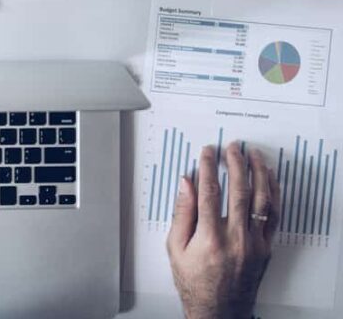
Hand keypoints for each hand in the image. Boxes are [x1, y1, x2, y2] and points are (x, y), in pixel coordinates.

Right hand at [167, 143, 279, 318]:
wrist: (218, 311)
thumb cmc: (194, 281)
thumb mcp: (176, 248)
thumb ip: (182, 213)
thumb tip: (186, 184)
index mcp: (209, 238)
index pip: (209, 191)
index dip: (207, 167)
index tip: (207, 152)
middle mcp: (235, 239)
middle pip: (238, 191)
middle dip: (235, 163)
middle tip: (233, 147)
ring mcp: (254, 243)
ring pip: (261, 200)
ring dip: (259, 173)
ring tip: (254, 155)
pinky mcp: (265, 248)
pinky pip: (274, 216)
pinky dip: (273, 193)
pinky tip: (269, 179)